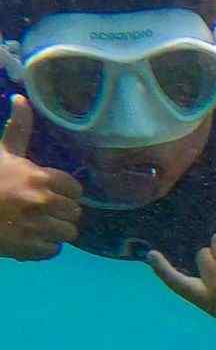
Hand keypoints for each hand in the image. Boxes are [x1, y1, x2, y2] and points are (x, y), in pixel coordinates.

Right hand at [0, 94, 81, 260]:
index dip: (64, 192)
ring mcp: (37, 227)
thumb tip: (21, 98)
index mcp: (40, 178)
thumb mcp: (2, 152)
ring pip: (68, 233)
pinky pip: (53, 251)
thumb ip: (18, 128)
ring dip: (54, 231)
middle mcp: (43, 202)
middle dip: (60, 212)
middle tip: (40, 210)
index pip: (75, 189)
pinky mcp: (30, 249)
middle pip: (74, 212)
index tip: (50, 193)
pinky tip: (27, 238)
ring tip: (35, 225)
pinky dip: (42, 247)